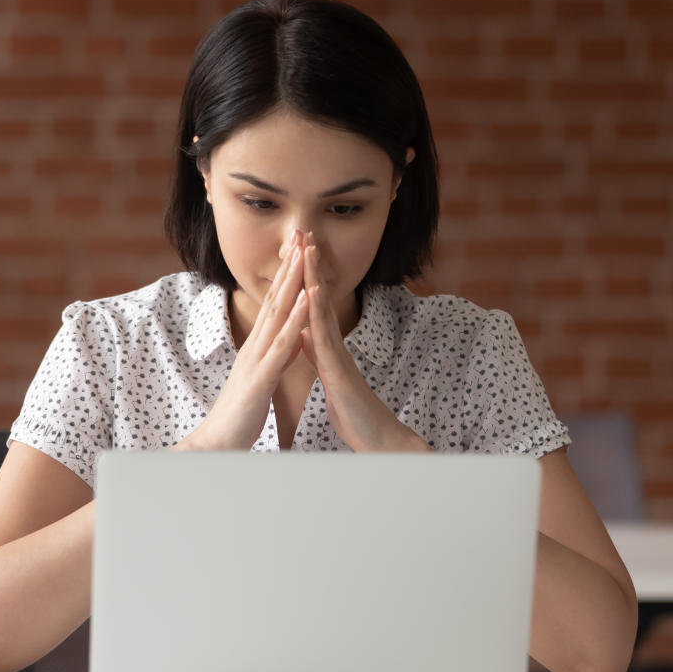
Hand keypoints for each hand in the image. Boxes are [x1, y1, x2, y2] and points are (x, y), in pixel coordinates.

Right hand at [178, 230, 310, 449]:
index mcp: (256, 349)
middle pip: (275, 299)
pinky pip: (281, 345)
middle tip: (302, 235)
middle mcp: (254, 347)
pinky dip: (295, 320)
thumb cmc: (236, 420)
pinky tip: (306, 301)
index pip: (274, 306)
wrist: (214, 447)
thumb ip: (270, 363)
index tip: (299, 252)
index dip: (287, 277)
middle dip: (290, 267)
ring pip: (278, 314)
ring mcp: (256, 360)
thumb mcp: (257, 384)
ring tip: (305, 254)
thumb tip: (282, 349)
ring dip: (293, 282)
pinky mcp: (260, 378)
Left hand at [298, 235, 430, 452]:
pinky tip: (312, 294)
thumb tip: (305, 332)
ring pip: (322, 310)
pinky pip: (326, 338)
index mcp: (327, 347)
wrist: (376, 438)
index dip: (303, 278)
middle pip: (318, 298)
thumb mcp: (330, 376)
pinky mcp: (339, 370)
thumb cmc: (353, 411)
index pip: (312, 306)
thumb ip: (318, 353)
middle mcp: (334, 344)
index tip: (296, 251)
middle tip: (302, 233)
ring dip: (314, 278)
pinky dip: (317, 314)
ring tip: (307, 249)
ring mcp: (338, 354)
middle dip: (309, 266)